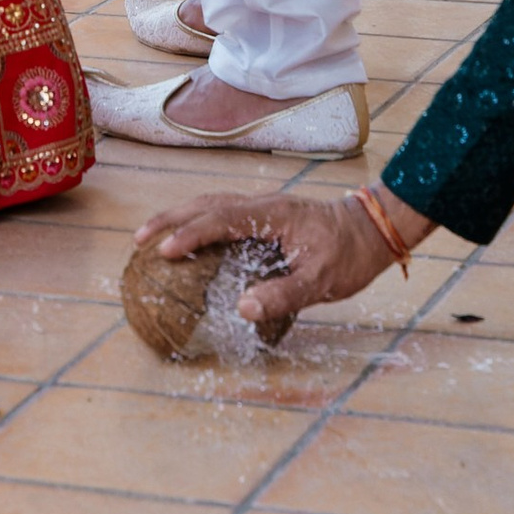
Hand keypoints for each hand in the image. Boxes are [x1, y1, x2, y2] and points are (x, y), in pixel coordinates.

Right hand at [138, 187, 403, 338]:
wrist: (375, 229)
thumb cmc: (350, 255)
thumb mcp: (321, 281)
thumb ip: (283, 294)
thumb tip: (242, 309)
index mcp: (273, 215)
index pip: (220, 219)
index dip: (190, 234)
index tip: (162, 251)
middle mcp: (263, 205)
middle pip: (207, 204)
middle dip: (171, 219)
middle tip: (139, 239)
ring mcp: (264, 208)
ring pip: (213, 204)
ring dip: (181, 217)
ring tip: (153, 235)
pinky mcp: (267, 216)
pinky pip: (224, 212)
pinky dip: (199, 221)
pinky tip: (192, 237)